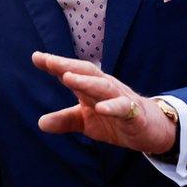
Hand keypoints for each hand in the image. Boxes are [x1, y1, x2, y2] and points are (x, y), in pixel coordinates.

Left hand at [32, 52, 174, 154]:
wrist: (150, 130)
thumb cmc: (115, 119)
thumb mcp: (86, 122)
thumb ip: (64, 120)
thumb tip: (40, 123)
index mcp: (92, 87)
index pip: (73, 71)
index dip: (55, 64)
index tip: (36, 57)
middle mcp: (106, 87)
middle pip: (87, 72)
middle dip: (67, 65)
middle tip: (48, 61)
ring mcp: (121, 98)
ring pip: (103, 86)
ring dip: (86, 81)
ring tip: (68, 78)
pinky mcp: (134, 114)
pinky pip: (124, 108)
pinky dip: (112, 107)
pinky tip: (100, 108)